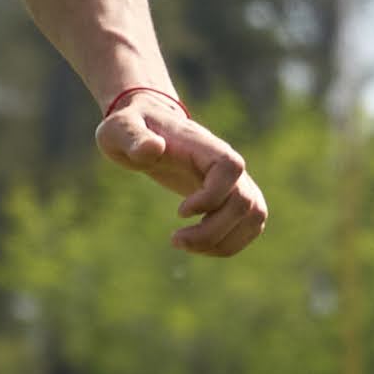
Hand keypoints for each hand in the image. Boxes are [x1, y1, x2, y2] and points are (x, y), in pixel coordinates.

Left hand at [96, 88, 264, 256]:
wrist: (148, 127)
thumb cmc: (131, 127)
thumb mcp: (120, 128)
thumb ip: (132, 137)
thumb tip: (151, 149)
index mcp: (201, 145)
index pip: (229, 167)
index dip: (212, 195)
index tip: (180, 212)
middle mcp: (226, 162)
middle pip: (244, 201)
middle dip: (212, 232)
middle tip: (175, 241)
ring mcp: (234, 180)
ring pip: (254, 216)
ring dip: (223, 242)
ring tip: (185, 245)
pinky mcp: (232, 197)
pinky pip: (250, 225)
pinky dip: (228, 244)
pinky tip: (197, 246)